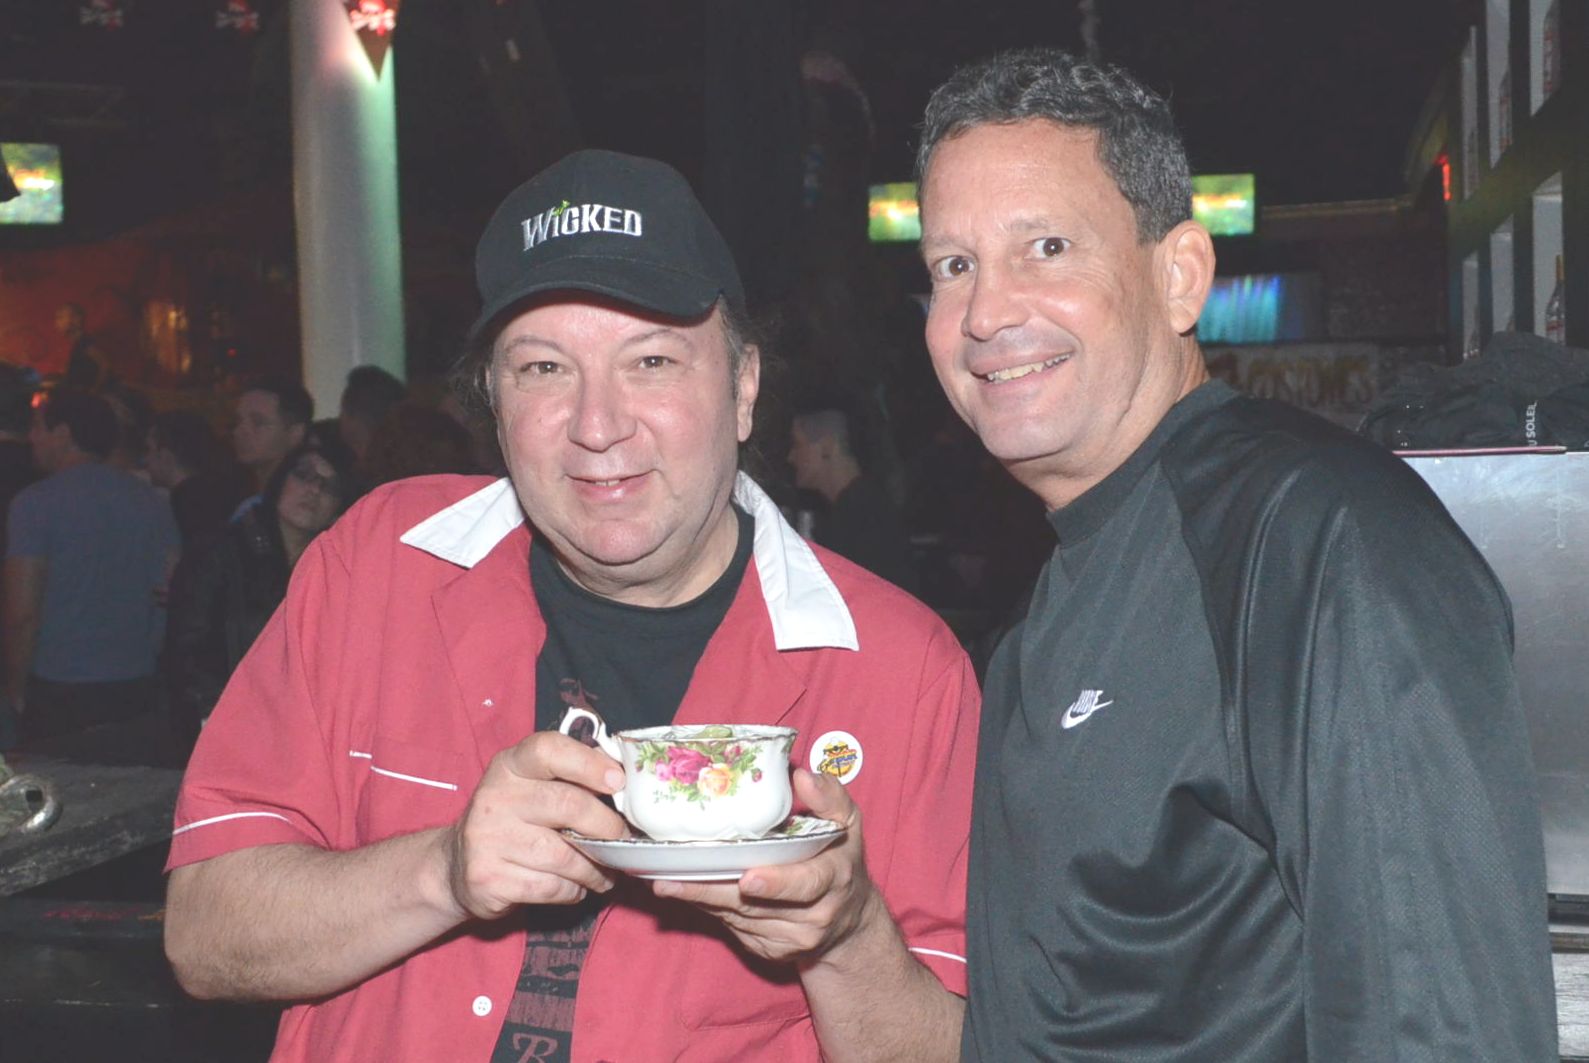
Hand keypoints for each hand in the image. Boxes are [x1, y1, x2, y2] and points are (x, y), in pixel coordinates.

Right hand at [442, 731, 628, 921]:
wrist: (457, 865)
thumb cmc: (512, 819)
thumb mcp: (530, 786)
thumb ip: (570, 777)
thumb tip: (625, 778)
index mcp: (509, 766)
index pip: (548, 750)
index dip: (588, 763)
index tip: (618, 781)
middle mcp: (494, 797)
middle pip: (567, 805)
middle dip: (606, 827)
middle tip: (622, 840)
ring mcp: (487, 839)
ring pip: (563, 855)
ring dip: (594, 868)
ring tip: (605, 872)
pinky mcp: (488, 879)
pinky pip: (550, 887)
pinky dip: (573, 891)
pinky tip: (576, 888)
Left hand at [651, 769, 884, 966]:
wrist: (850, 920)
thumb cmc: (840, 858)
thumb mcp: (847, 823)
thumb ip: (829, 797)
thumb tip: (801, 776)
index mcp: (834, 878)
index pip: (806, 883)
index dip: (776, 883)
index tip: (748, 878)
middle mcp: (815, 915)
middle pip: (756, 905)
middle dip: (712, 891)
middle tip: (671, 880)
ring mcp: (791, 939)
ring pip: (738, 917)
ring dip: (701, 899)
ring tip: (664, 881)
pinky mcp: (771, 951)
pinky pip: (733, 927)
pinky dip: (709, 909)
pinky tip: (684, 892)